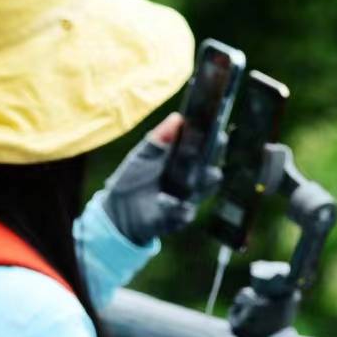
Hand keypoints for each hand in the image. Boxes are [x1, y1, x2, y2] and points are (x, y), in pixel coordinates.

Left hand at [100, 114, 217, 244]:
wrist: (118, 209)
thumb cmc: (133, 178)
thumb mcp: (142, 155)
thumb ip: (159, 138)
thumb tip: (177, 118)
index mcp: (185, 163)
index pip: (207, 151)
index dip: (216, 142)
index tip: (218, 132)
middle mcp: (192, 182)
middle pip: (212, 171)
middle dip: (214, 161)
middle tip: (210, 152)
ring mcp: (187, 200)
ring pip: (205, 191)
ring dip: (201, 182)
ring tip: (192, 177)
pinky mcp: (177, 218)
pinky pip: (183, 213)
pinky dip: (174, 206)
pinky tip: (162, 199)